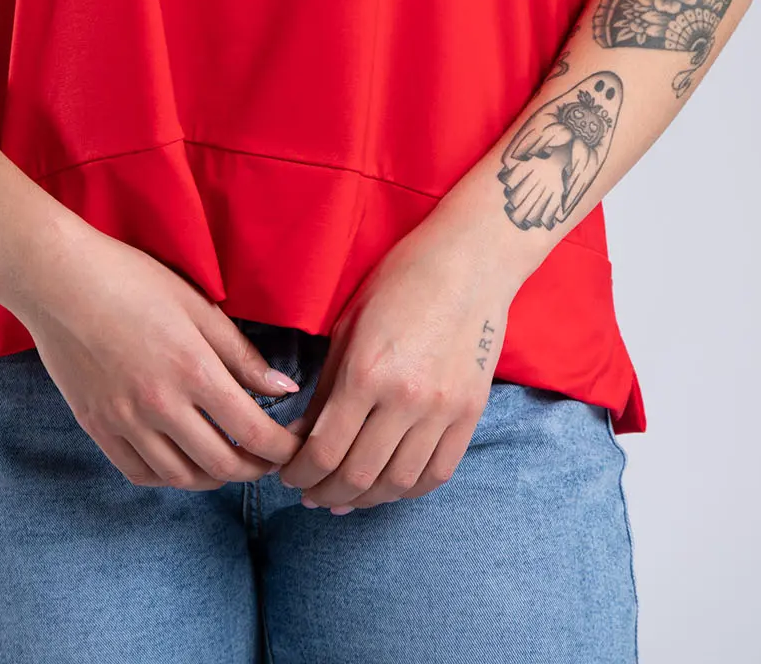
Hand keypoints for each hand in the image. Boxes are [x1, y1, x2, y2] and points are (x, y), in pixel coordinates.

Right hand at [16, 224, 305, 489]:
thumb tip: (284, 389)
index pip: (254, 431)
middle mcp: (160, 406)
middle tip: (270, 459)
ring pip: (182, 477)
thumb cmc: (131, 279)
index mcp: (193, 370)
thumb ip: (241, 354)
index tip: (297, 445)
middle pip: (222, 465)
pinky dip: (169, 477)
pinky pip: (140, 473)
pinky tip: (183, 463)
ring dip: (215, 477)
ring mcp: (124, 422)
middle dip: (256, 469)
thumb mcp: (196, 306)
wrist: (57, 280)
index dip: (283, 448)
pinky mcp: (96, 427)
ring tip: (230, 461)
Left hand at [278, 197, 516, 511]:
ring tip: (345, 497)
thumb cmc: (401, 281)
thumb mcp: (349, 325)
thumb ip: (328, 386)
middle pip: (358, 476)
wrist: (470, 261)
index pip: (324, 450)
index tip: (289, 477)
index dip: (300, 474)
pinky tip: (389, 486)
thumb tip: (305, 436)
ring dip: (365, 500)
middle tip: (310, 493)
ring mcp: (443, 410)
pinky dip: (408, 489)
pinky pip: (438, 473)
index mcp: (366, 371)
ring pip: (398, 484)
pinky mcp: (471, 413)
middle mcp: (405, 399)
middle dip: (325, 493)